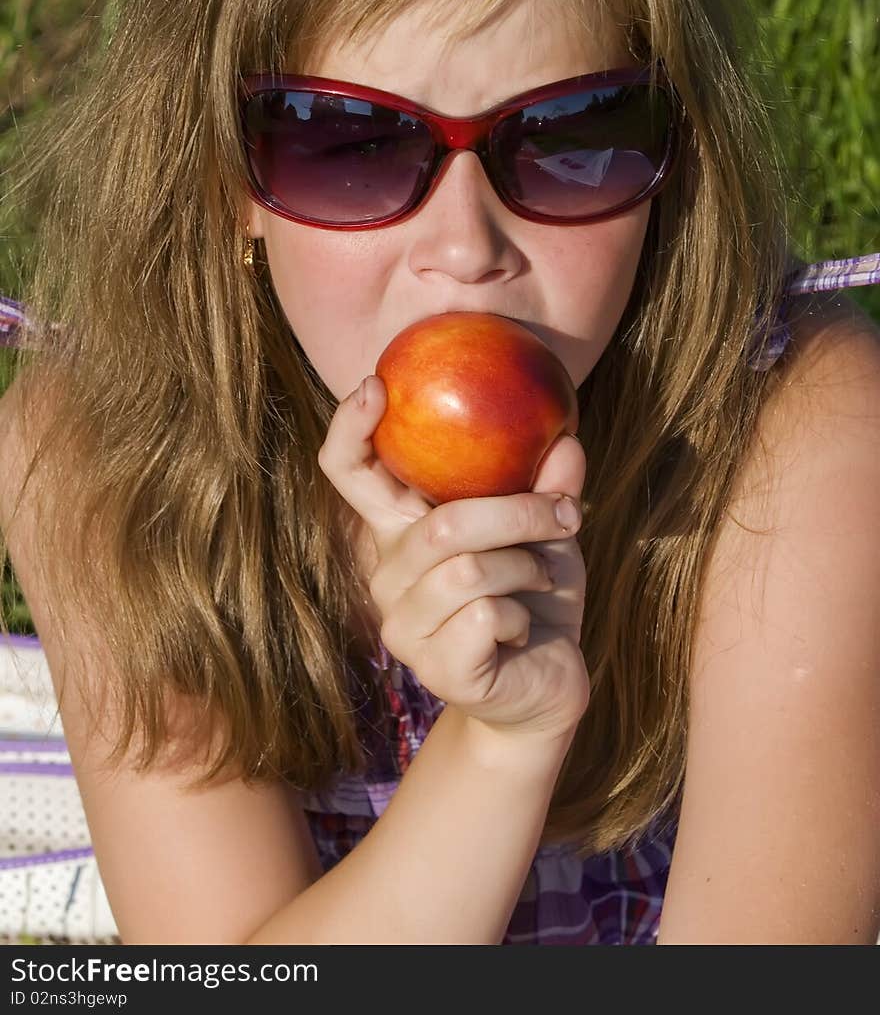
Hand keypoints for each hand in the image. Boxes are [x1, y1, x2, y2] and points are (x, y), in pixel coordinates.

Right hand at [318, 374, 589, 743]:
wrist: (548, 685)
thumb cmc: (537, 600)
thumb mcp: (549, 535)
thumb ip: (550, 490)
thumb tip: (567, 438)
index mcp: (403, 531)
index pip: (349, 473)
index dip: (350, 428)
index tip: (376, 385)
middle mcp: (389, 574)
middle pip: (442, 524)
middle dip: (518, 514)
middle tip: (567, 515)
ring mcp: (403, 625)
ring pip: (468, 569)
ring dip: (526, 570)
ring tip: (538, 582)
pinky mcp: (432, 668)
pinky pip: (484, 615)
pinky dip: (521, 616)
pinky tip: (520, 631)